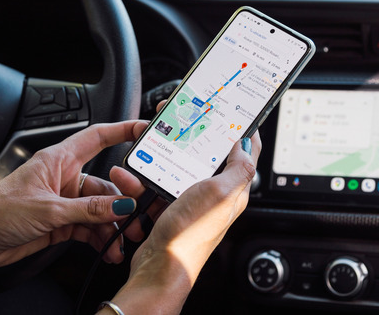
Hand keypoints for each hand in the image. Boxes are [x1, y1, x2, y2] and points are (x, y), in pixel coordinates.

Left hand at [0, 120, 148, 270]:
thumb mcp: (48, 210)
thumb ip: (89, 209)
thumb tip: (120, 206)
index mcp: (58, 160)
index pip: (97, 137)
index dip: (122, 131)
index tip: (145, 132)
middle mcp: (63, 178)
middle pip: (105, 183)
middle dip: (123, 200)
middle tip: (135, 214)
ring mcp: (62, 202)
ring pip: (99, 210)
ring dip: (112, 226)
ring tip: (122, 241)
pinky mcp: (59, 223)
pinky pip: (89, 227)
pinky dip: (100, 238)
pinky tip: (108, 249)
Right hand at [106, 132, 260, 314]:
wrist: (159, 268)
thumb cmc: (190, 235)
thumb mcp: (220, 194)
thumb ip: (238, 168)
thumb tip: (245, 143)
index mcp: (232, 189)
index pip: (245, 152)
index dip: (241, 128)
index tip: (232, 110)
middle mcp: (214, 194)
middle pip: (207, 154)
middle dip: (193, 134)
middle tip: (180, 118)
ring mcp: (191, 201)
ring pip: (178, 167)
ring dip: (161, 156)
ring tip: (148, 147)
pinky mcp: (170, 208)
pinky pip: (157, 184)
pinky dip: (144, 177)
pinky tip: (133, 176)